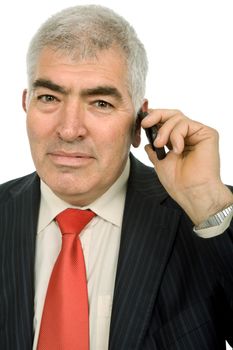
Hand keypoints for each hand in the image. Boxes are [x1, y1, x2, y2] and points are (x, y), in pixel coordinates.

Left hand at [141, 109, 232, 224]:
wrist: (191, 192)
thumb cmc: (178, 182)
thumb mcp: (159, 162)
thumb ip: (154, 150)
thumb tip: (147, 143)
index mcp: (178, 142)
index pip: (166, 122)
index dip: (154, 117)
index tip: (142, 121)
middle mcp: (189, 136)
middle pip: (172, 115)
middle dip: (156, 116)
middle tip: (145, 124)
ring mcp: (197, 134)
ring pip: (177, 118)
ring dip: (164, 130)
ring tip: (160, 145)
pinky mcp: (207, 134)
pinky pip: (186, 124)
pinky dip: (176, 135)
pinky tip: (177, 150)